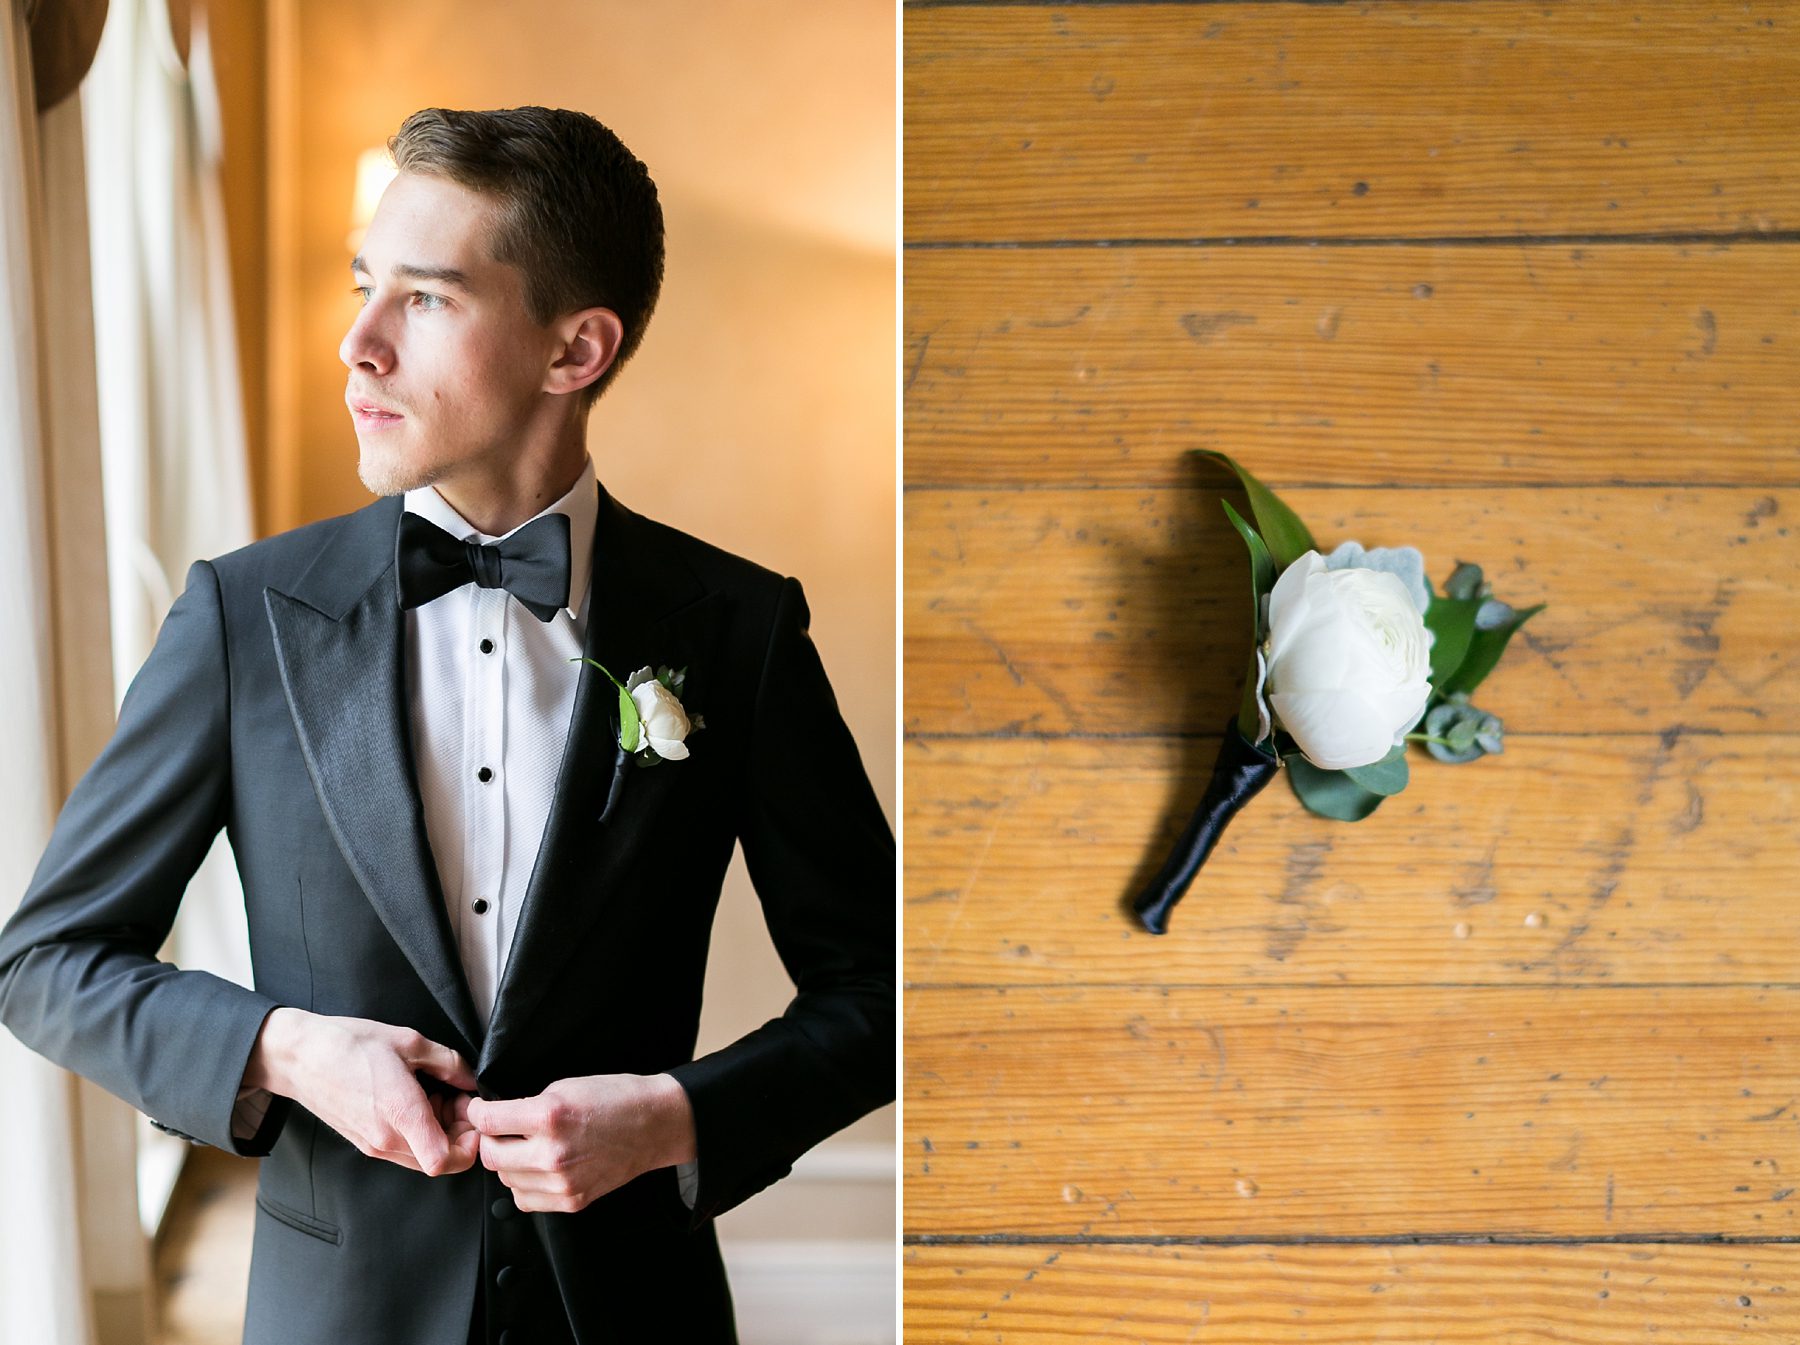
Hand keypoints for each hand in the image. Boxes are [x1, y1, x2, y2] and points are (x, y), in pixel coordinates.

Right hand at [245, 1007, 478, 1175]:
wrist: (300, 1057)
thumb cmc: (349, 1045)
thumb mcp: (409, 1042)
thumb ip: (448, 1063)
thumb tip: (471, 1079)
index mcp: (401, 1114)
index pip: (444, 1161)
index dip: (469, 1146)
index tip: (473, 1118)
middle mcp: (387, 1139)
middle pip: (440, 1161)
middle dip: (459, 1134)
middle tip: (458, 1099)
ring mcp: (373, 1145)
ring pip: (422, 1156)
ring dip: (440, 1133)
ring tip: (435, 1095)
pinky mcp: (365, 1143)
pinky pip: (403, 1149)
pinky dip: (419, 1132)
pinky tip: (416, 1099)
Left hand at [467, 1073, 695, 1213]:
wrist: (654, 1125)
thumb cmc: (615, 1098)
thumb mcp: (566, 1086)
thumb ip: (528, 1107)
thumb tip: (500, 1120)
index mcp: (549, 1117)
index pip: (488, 1121)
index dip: (478, 1112)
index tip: (480, 1110)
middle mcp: (552, 1153)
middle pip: (491, 1155)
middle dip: (492, 1139)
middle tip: (503, 1130)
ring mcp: (561, 1182)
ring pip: (506, 1180)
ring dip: (509, 1163)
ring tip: (528, 1147)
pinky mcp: (571, 1200)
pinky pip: (525, 1199)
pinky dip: (525, 1184)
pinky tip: (539, 1167)